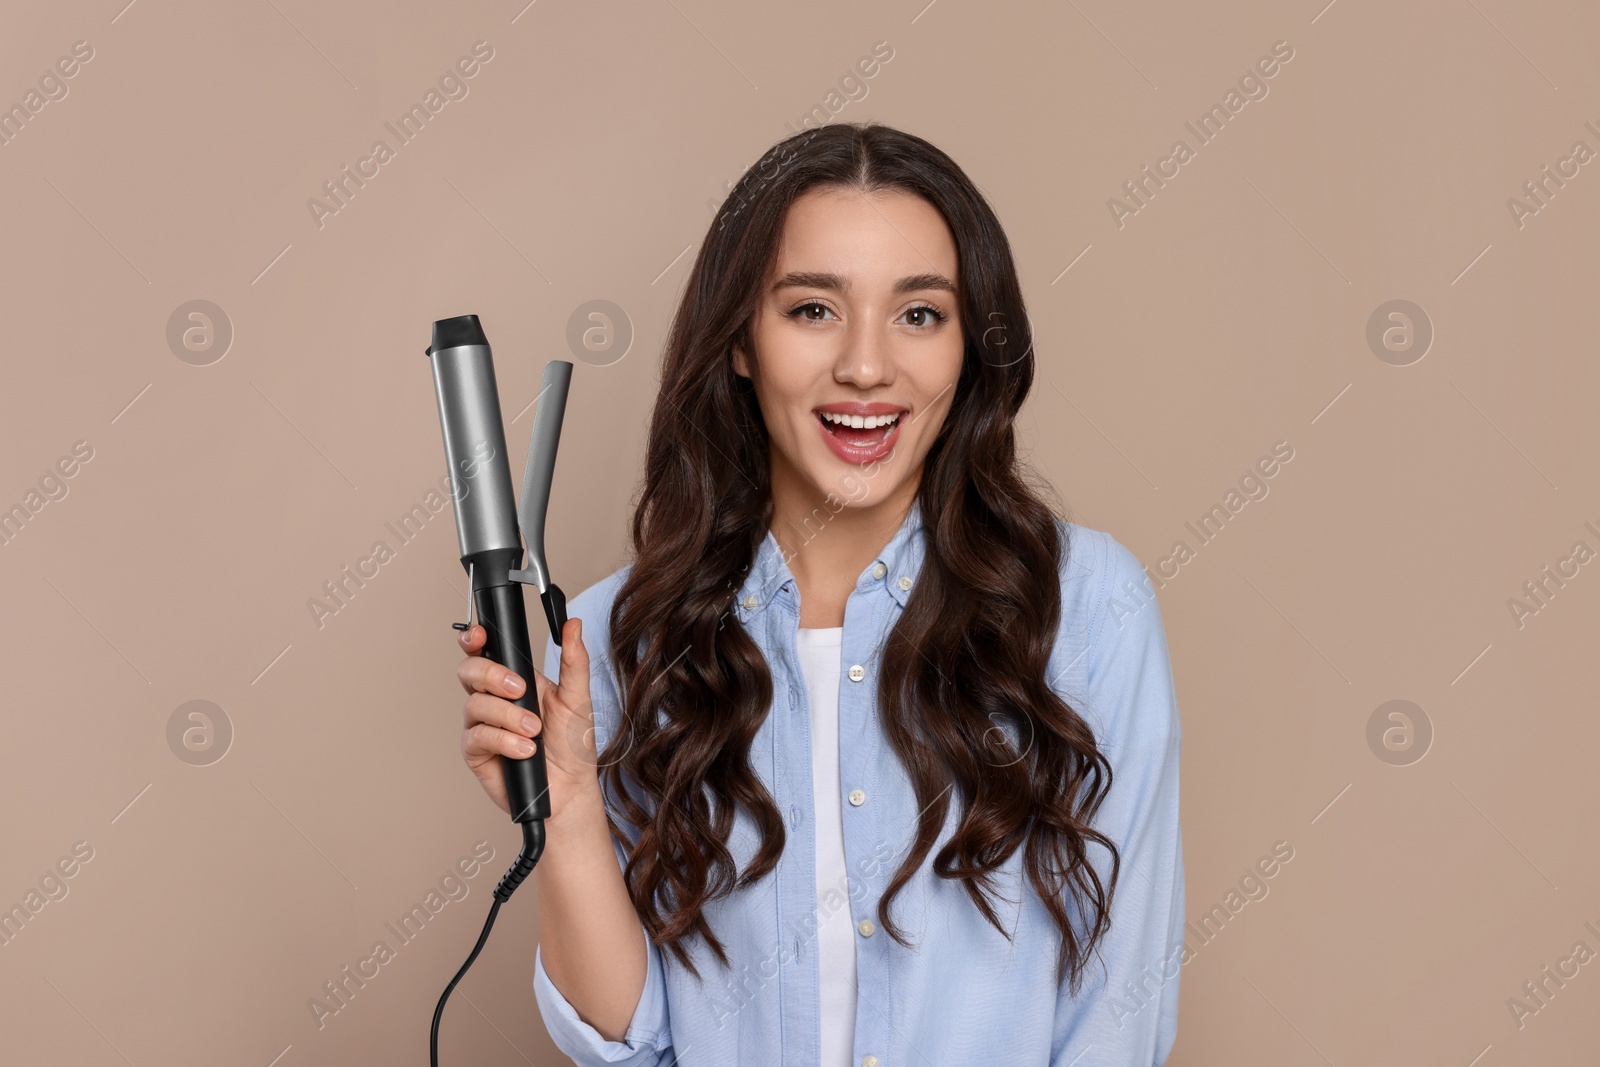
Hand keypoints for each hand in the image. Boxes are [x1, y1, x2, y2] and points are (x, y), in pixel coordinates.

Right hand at [456, 617, 603, 821]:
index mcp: (514, 680)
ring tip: (534, 731)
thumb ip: (574, 660)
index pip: (485, 652)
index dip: (474, 638)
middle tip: (520, 691)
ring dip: (508, 716)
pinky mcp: (476, 752)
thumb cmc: (573, 744)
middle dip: (492, 676)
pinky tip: (525, 750)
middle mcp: (493, 699)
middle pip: (469, 671)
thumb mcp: (578, 697)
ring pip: (475, 704)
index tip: (480, 634)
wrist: (570, 788)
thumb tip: (573, 624)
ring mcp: (482, 725)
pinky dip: (504, 741)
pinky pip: (478, 735)